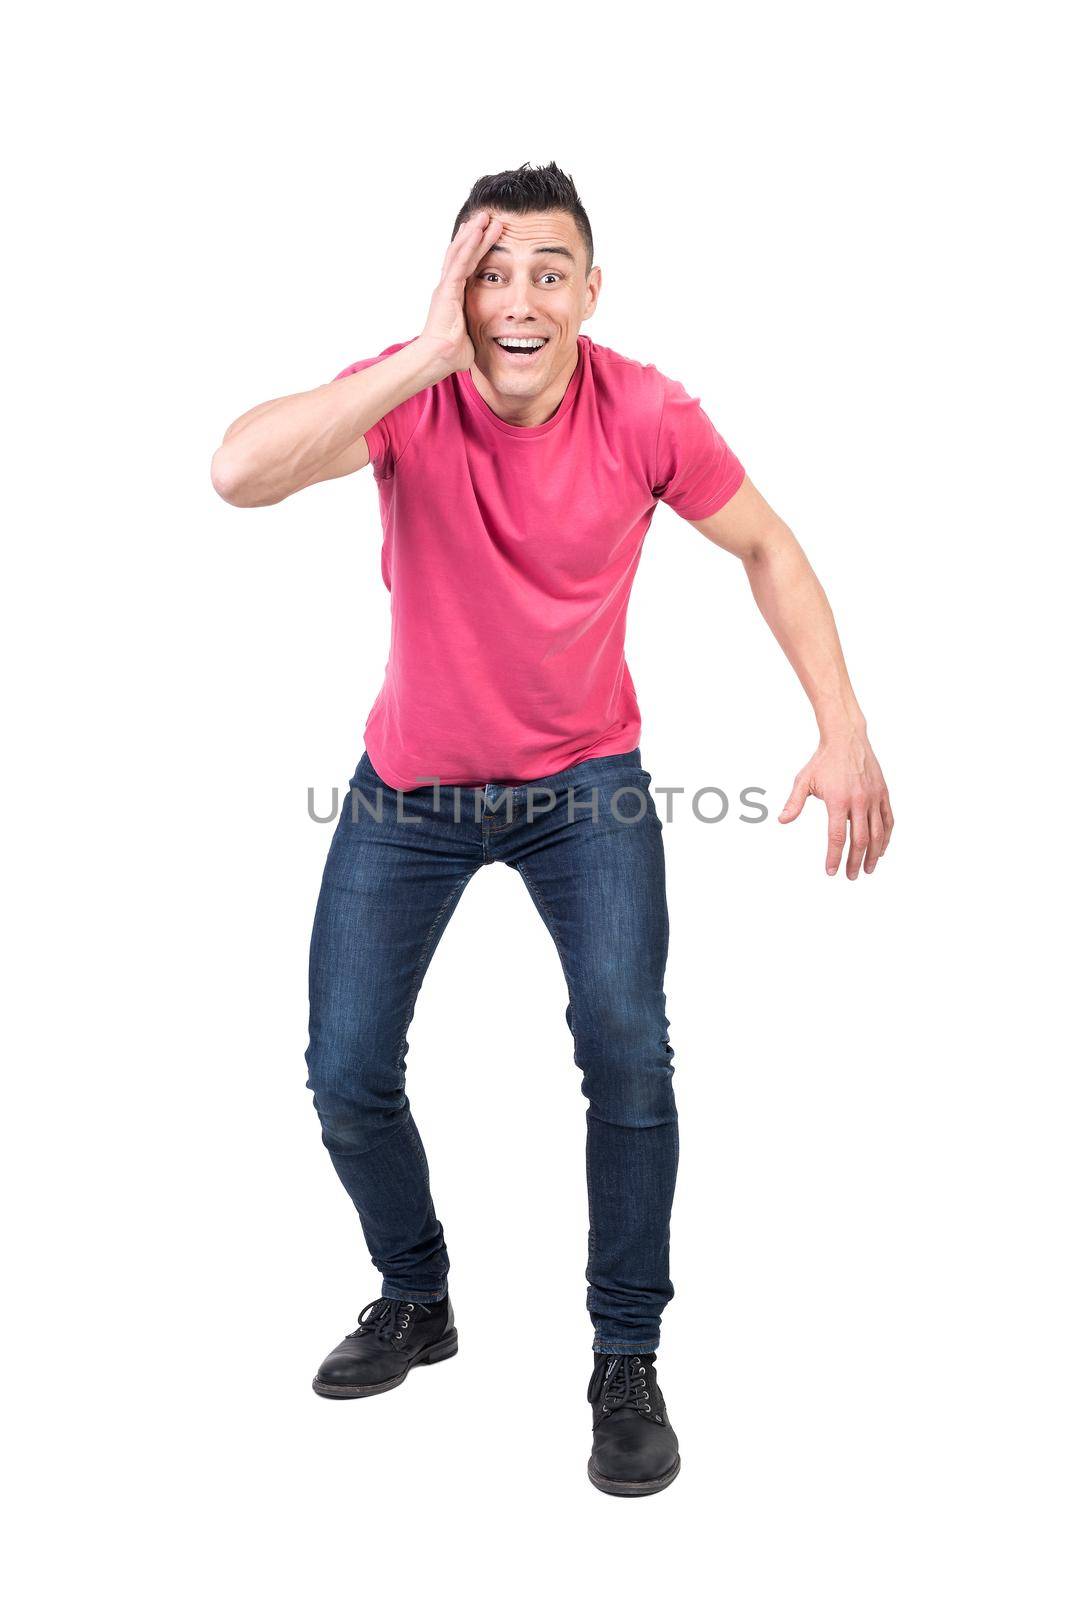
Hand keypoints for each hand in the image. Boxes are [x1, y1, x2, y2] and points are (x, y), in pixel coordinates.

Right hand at [418, 208, 504, 376]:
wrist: (437, 359)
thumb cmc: (450, 355)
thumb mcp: (469, 338)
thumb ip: (475, 331)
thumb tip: (481, 339)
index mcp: (452, 297)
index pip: (466, 268)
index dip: (475, 250)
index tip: (484, 236)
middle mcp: (447, 288)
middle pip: (462, 254)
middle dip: (474, 235)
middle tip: (486, 218)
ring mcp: (446, 287)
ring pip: (461, 253)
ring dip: (473, 233)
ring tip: (484, 216)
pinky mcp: (447, 289)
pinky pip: (460, 262)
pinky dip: (469, 245)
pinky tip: (477, 230)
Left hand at [778, 729, 893, 877]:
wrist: (846, 739)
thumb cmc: (823, 760)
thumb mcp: (804, 780)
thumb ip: (794, 802)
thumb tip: (782, 820)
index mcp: (838, 801)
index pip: (837, 837)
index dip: (834, 857)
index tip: (831, 871)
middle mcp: (859, 801)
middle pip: (859, 840)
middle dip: (855, 862)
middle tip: (851, 876)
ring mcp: (873, 798)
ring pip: (878, 833)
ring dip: (873, 855)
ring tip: (868, 869)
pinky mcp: (883, 793)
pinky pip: (888, 820)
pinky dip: (886, 837)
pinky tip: (881, 850)